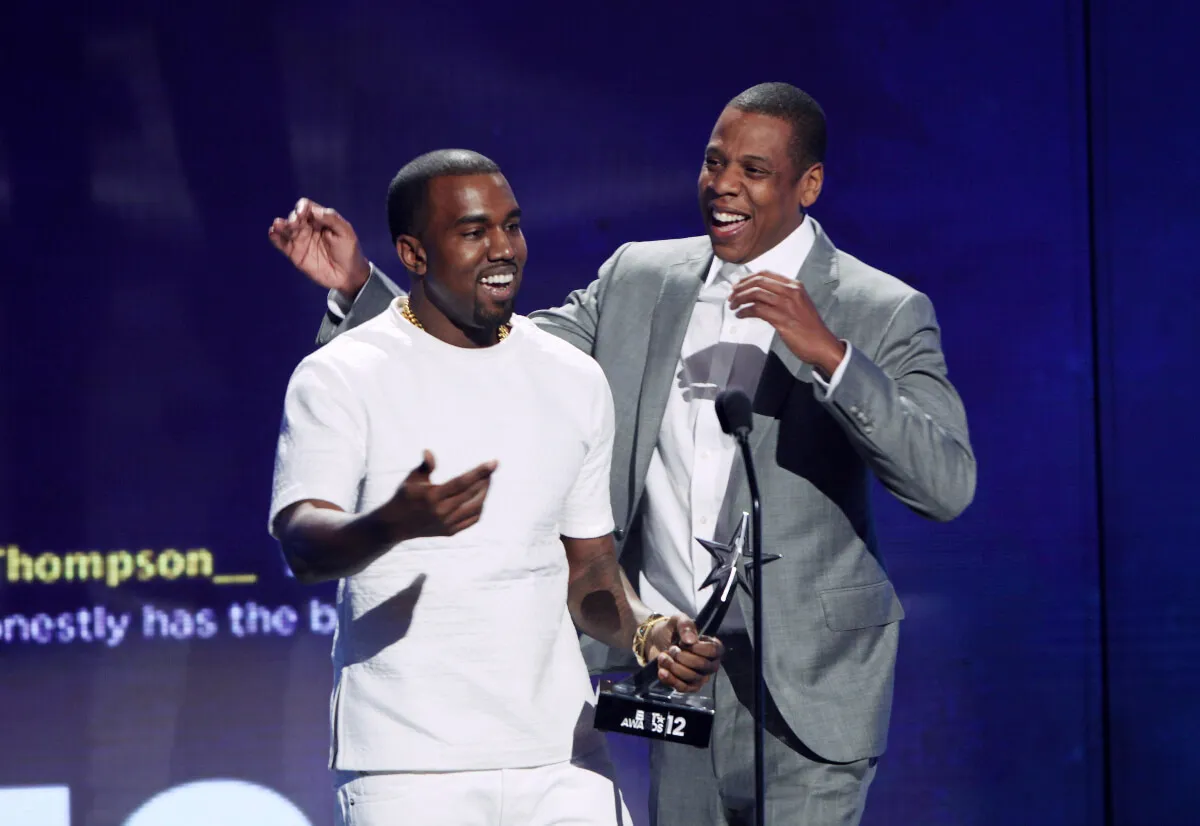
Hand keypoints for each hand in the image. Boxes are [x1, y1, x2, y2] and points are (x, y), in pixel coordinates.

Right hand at [268, 198, 370, 298]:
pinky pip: (282, 244)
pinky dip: (275, 238)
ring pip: (285, 229)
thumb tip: (315, 211)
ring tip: (278, 225)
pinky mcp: (295, 254)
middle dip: (293, 218)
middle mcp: (307, 227)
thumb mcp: (345, 232)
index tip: (303, 214)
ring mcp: (300, 240)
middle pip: (294, 217)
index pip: (306, 207)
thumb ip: (332, 218)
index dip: (302, 207)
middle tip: (295, 223)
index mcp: (320, 219)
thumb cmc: (349, 251)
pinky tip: (273, 233)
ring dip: (280, 225)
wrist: (348, 275)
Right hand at [372, 451, 497, 541]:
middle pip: (472, 494)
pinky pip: (472, 519)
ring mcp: (446, 523)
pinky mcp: (449, 531)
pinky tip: (480, 498)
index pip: (462, 482)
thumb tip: (429, 452)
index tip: (494, 463)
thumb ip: (425, 466)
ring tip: (487, 482)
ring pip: (475, 508)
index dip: (479, 472)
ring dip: (484, 494)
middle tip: (490, 471)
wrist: (395, 525)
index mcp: (432, 495)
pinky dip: (479, 508)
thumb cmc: (405, 496)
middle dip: (485, 480)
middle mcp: (441, 511)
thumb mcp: (412, 479)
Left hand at [646, 614, 724, 692]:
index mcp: (712, 646)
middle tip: (672, 649)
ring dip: (674, 667)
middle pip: (703, 666)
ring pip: (692, 678)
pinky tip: (662, 670)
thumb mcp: (678, 620)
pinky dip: (670, 679)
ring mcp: (698, 676)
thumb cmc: (671, 630)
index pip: (715, 651)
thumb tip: (691, 640)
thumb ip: (686, 625)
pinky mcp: (686, 686)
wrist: (654, 641)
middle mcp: (708, 663)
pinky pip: (683, 688)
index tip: (685, 643)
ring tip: (663, 656)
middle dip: (683, 657)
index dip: (699, 648)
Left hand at [728, 271, 846, 377]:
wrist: (822, 344)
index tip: (738, 284)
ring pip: (755, 294)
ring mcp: (786, 305)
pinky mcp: (781, 319)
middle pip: (758, 282)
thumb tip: (760, 295)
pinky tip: (740, 315)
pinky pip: (756, 310)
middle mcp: (791, 292)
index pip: (766, 274)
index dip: (748, 278)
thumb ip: (784, 297)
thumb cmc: (810, 328)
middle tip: (731, 296)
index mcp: (795, 286)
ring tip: (733, 306)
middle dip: (740, 288)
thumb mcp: (799, 304)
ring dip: (739, 299)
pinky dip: (744, 311)